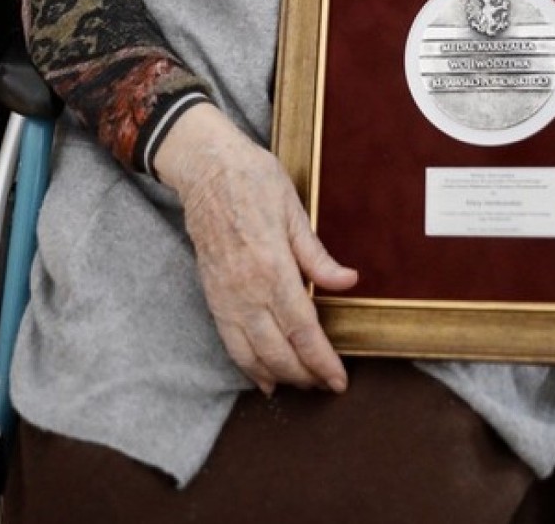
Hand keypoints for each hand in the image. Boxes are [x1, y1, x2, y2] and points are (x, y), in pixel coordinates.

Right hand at [154, 104, 357, 395]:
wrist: (205, 168)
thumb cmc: (253, 180)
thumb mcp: (294, 210)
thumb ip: (317, 255)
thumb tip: (348, 282)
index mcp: (272, 266)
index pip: (302, 328)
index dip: (322, 360)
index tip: (338, 380)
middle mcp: (246, 289)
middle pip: (278, 350)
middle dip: (304, 374)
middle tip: (325, 384)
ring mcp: (225, 295)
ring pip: (251, 353)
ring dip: (277, 376)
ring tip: (300, 385)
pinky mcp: (211, 294)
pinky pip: (229, 341)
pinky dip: (246, 365)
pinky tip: (262, 377)